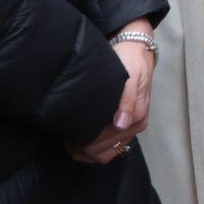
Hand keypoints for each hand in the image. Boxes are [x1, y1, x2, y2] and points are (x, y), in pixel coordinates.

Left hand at [68, 19, 156, 164]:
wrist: (137, 50)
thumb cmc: (129, 62)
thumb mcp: (130, 77)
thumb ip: (127, 100)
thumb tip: (121, 124)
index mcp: (137, 116)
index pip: (107, 142)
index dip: (86, 143)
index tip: (68, 137)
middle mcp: (135, 126)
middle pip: (104, 151)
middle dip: (84, 149)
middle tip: (65, 140)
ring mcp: (131, 128)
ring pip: (106, 153)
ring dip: (87, 153)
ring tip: (70, 142)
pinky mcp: (127, 127)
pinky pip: (110, 149)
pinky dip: (95, 151)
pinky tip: (81, 141)